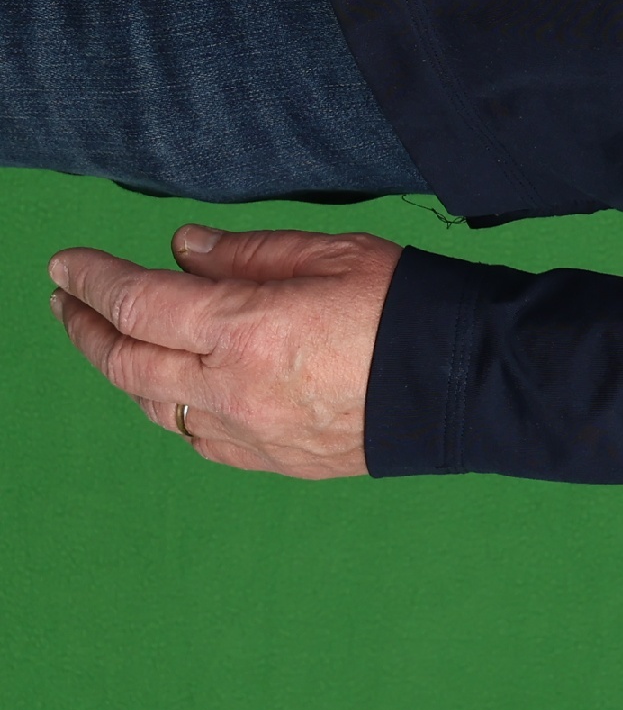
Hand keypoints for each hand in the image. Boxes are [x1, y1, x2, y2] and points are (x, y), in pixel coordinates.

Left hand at [47, 226, 396, 477]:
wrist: (470, 382)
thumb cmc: (408, 306)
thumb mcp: (334, 253)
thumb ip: (250, 253)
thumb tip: (182, 249)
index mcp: (246, 328)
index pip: (139, 302)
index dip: (93, 280)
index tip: (66, 265)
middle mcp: (232, 388)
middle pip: (126, 363)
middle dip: (86, 328)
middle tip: (68, 302)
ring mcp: (247, 433)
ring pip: (153, 406)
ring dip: (123, 369)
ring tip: (115, 340)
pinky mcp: (271, 460)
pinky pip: (196, 438)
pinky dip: (170, 407)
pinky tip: (174, 389)